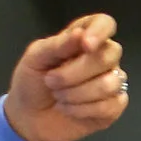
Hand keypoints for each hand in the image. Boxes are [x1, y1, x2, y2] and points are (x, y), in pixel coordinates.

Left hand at [4, 14, 125, 140]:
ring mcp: (111, 82)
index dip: (100, 31)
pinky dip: (83, 110)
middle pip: (109, 55)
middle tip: (51, 81)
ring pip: (110, 83)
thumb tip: (80, 34)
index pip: (104, 24)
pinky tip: (69, 110)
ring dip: (77, 94)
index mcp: (83, 39)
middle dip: (75, 72)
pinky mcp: (113, 107)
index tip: (85, 45)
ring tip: (59, 97)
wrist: (28, 117)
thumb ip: (57, 45)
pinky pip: (111, 105)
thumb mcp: (35, 59)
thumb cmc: (31, 82)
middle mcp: (102, 58)